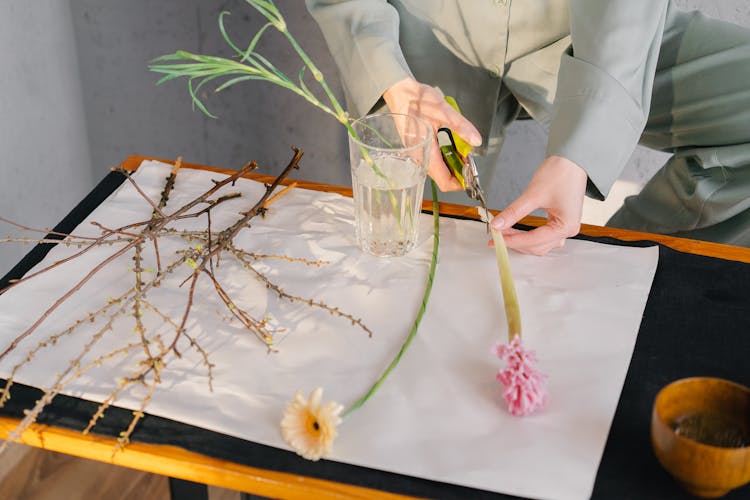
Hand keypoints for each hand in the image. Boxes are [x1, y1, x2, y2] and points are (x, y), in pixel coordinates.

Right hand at [383, 77, 481, 191]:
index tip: (472, 173)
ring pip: (438, 170)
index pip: (444, 182)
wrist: (399, 92)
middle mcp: (419, 159)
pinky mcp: (416, 149)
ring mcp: (416, 155)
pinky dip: (445, 157)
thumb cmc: (417, 101)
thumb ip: (461, 127)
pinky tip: (451, 144)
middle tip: (469, 157)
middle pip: (442, 178)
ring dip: (452, 163)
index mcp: (425, 154)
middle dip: (459, 171)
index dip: (461, 182)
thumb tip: (476, 141)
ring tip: (462, 149)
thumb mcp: (443, 111)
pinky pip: (433, 161)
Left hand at [490, 156, 587, 254]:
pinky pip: (542, 236)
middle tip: (495, 235)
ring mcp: (565, 227)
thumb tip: (497, 225)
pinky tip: (514, 230)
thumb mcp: (533, 194)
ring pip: (539, 244)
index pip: (533, 241)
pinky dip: (528, 235)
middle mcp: (568, 230)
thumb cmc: (560, 173)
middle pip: (536, 246)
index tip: (494, 238)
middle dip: (515, 242)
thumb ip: (514, 212)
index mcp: (566, 226)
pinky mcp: (560, 221)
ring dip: (521, 241)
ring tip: (503, 233)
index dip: (512, 240)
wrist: (572, 159)